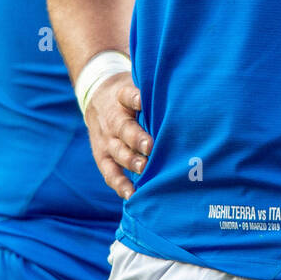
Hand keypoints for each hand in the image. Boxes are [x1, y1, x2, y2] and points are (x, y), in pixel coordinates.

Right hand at [85, 73, 150, 199]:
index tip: (142, 101)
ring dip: (130, 161)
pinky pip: (109, 172)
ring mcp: (106, 140)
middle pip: (123, 129)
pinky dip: (119, 184)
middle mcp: (113, 120)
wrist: (96, 100)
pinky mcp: (102, 157)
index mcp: (122, 98)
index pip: (127, 95)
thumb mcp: (136, 84)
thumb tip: (184, 95)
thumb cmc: (129, 96)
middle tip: (150, 147)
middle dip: (136, 139)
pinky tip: (131, 194)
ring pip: (117, 152)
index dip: (135, 98)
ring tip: (144, 169)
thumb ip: (153, 91)